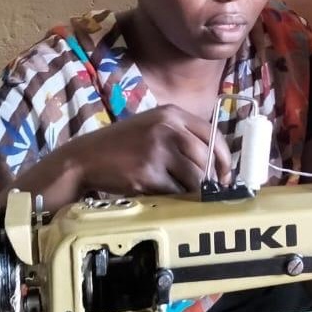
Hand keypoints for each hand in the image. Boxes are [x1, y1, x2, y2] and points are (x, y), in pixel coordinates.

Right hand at [61, 105, 232, 195]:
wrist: (86, 157)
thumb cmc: (123, 145)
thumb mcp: (153, 127)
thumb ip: (182, 137)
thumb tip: (217, 165)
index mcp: (172, 113)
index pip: (213, 134)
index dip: (224, 159)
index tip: (225, 175)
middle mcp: (167, 127)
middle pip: (206, 158)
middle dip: (211, 179)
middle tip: (209, 192)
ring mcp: (156, 150)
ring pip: (194, 177)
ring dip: (193, 191)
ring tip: (182, 193)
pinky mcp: (147, 173)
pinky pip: (175, 192)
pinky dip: (174, 198)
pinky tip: (163, 194)